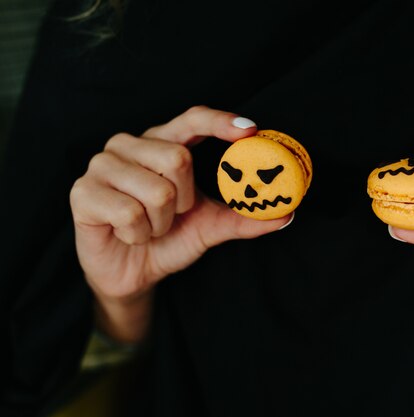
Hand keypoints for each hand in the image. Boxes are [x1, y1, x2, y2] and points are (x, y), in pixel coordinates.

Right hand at [70, 106, 290, 340]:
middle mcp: (129, 145)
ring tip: (150, 226)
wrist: (133, 274)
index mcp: (162, 143)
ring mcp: (102, 165)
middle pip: (177, 158)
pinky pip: (128, 213)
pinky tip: (129, 234)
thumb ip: (244, 217)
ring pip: (156, 191)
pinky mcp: (82, 192)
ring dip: (161, 222)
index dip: (219, 121)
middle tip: (173, 214)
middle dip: (184, 201)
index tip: (249, 131)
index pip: (191, 119)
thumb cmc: (169, 239)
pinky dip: (139, 234)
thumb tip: (286, 212)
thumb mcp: (210, 226)